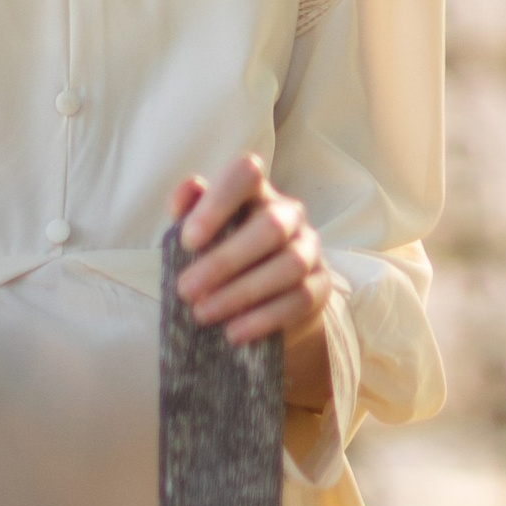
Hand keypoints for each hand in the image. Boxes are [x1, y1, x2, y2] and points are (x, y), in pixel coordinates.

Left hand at [172, 154, 333, 415]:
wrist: (264, 304)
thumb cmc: (223, 259)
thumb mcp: (200, 236)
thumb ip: (188, 211)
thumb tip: (187, 190)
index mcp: (256, 193)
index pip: (246, 174)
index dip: (219, 202)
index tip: (188, 240)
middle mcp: (289, 214)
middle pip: (270, 225)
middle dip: (224, 260)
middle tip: (185, 289)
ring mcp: (310, 248)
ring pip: (289, 264)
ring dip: (241, 292)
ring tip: (203, 314)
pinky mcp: (320, 285)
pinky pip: (300, 299)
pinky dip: (264, 317)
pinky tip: (233, 332)